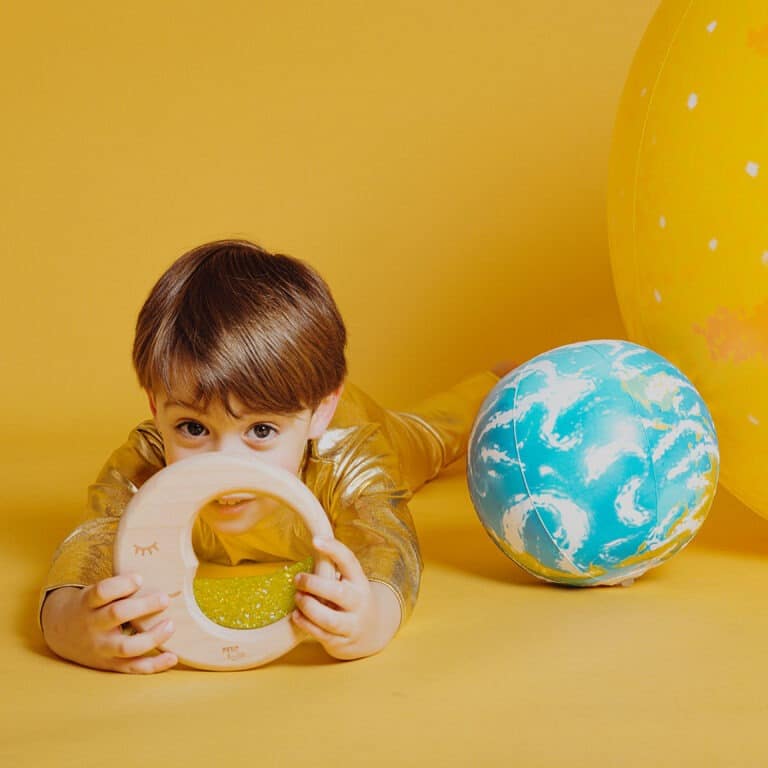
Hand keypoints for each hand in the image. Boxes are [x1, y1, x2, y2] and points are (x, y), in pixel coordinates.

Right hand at [41, 575, 177, 673]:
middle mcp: (93, 626)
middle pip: (116, 614)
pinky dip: (154, 665)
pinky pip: (133, 667)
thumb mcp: (93, 592)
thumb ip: (117, 585)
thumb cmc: (90, 606)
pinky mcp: (110, 664)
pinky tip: (172, 657)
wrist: (60, 633)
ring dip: (152, 637)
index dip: (121, 584)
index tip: (140, 578)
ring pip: (126, 646)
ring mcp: (101, 648)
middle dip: (143, 606)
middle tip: (165, 598)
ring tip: (170, 625)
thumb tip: (155, 565)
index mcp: (88, 603)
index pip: (102, 592)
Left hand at [291, 537, 401, 659]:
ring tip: (297, 598)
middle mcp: (358, 602)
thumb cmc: (351, 600)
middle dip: (314, 584)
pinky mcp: (341, 642)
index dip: (333, 549)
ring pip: (328, 618)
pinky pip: (320, 634)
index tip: (315, 540)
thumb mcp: (350, 582)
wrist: (371, 633)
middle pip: (338, 592)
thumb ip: (334, 569)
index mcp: (360, 581)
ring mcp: (352, 624)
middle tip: (297, 579)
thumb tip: (310, 542)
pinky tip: (296, 615)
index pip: (349, 561)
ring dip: (308, 606)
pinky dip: (305, 624)